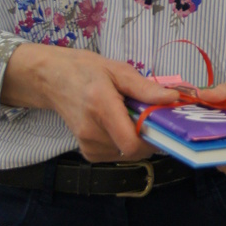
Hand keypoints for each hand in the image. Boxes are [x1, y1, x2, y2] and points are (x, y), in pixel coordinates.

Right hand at [1, 44, 178, 161]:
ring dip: (136, 140)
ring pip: (126, 154)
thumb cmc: (85, 71)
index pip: (131, 143)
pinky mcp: (87, 152)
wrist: (52, 79)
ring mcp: (87, 144)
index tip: (160, 124)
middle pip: (132, 150)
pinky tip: (118, 126)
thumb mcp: (118, 71)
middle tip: (148, 117)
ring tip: (129, 117)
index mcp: (101, 107)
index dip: (152, 139)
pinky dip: (124, 143)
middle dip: (147, 137)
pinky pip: (116, 155)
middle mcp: (92, 131)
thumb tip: (172, 99)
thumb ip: (145, 89)